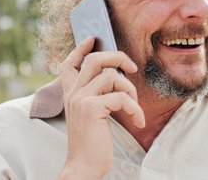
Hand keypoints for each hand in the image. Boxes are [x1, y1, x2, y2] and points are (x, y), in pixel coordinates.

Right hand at [57, 36, 144, 179]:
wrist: (82, 167)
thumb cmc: (91, 142)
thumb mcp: (90, 115)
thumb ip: (96, 95)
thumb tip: (116, 76)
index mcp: (71, 93)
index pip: (69, 63)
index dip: (80, 49)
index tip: (92, 39)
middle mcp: (73, 93)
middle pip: (95, 60)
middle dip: (118, 57)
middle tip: (132, 68)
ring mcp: (80, 99)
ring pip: (113, 76)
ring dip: (131, 91)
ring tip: (134, 108)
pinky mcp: (91, 108)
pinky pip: (122, 97)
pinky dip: (135, 108)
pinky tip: (138, 120)